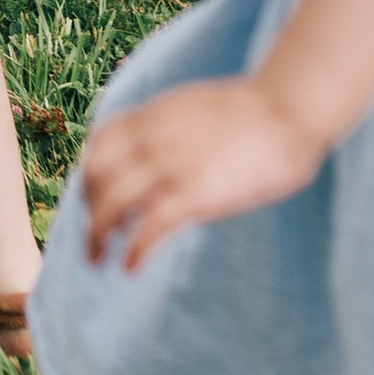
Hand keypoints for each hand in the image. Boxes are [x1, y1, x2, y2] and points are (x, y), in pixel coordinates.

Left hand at [79, 77, 321, 271]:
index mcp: (152, 116)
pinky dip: (135, 251)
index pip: (98, 144)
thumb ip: (171, 127)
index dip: (89, 173)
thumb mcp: (194, 107)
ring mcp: (171, 167)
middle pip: (96, 177)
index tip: (93, 196)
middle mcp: (152, 139)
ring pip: (112, 204)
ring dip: (97, 235)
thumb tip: (163, 151)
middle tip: (93, 234)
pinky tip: (131, 267)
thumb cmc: (251, 111)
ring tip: (97, 259)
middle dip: (87, 208)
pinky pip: (150, 228)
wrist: (286, 109)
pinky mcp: (195, 195)